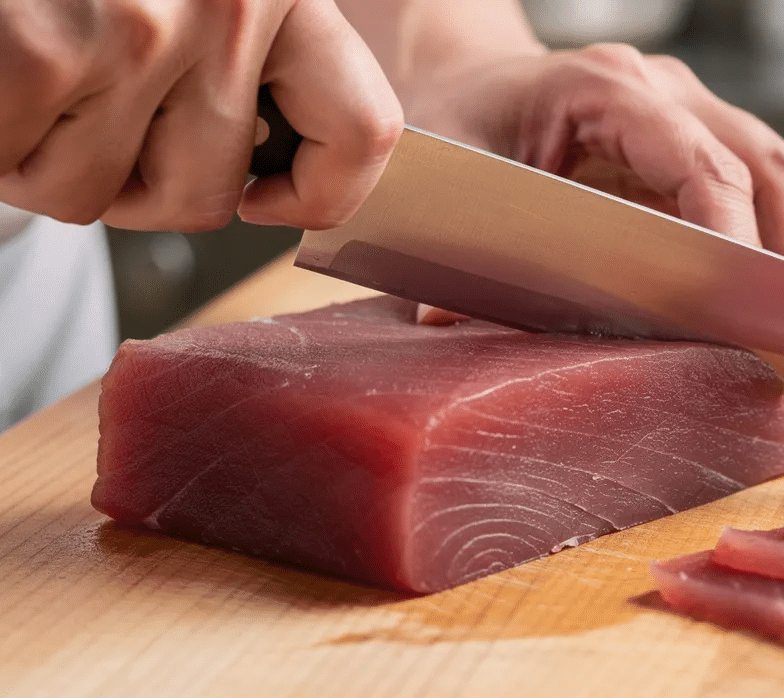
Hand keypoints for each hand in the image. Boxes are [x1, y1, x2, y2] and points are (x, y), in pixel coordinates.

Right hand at [0, 0, 402, 231]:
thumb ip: (244, 54)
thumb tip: (279, 171)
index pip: (363, 130)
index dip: (318, 190)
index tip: (266, 197)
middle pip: (209, 194)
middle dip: (131, 185)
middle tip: (84, 123)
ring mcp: (141, 28)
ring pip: (105, 196)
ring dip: (49, 162)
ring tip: (29, 77)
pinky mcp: (46, 55)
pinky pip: (37, 179)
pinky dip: (2, 150)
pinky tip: (3, 86)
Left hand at [400, 43, 783, 270]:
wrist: (465, 80)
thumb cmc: (458, 126)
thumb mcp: (448, 177)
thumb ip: (460, 242)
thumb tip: (446, 324)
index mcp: (601, 87)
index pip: (698, 161)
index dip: (729, 234)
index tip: (736, 304)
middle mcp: (661, 90)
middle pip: (765, 163)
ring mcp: (690, 112)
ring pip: (779, 173)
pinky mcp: (700, 143)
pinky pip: (762, 188)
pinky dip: (776, 242)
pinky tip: (768, 300)